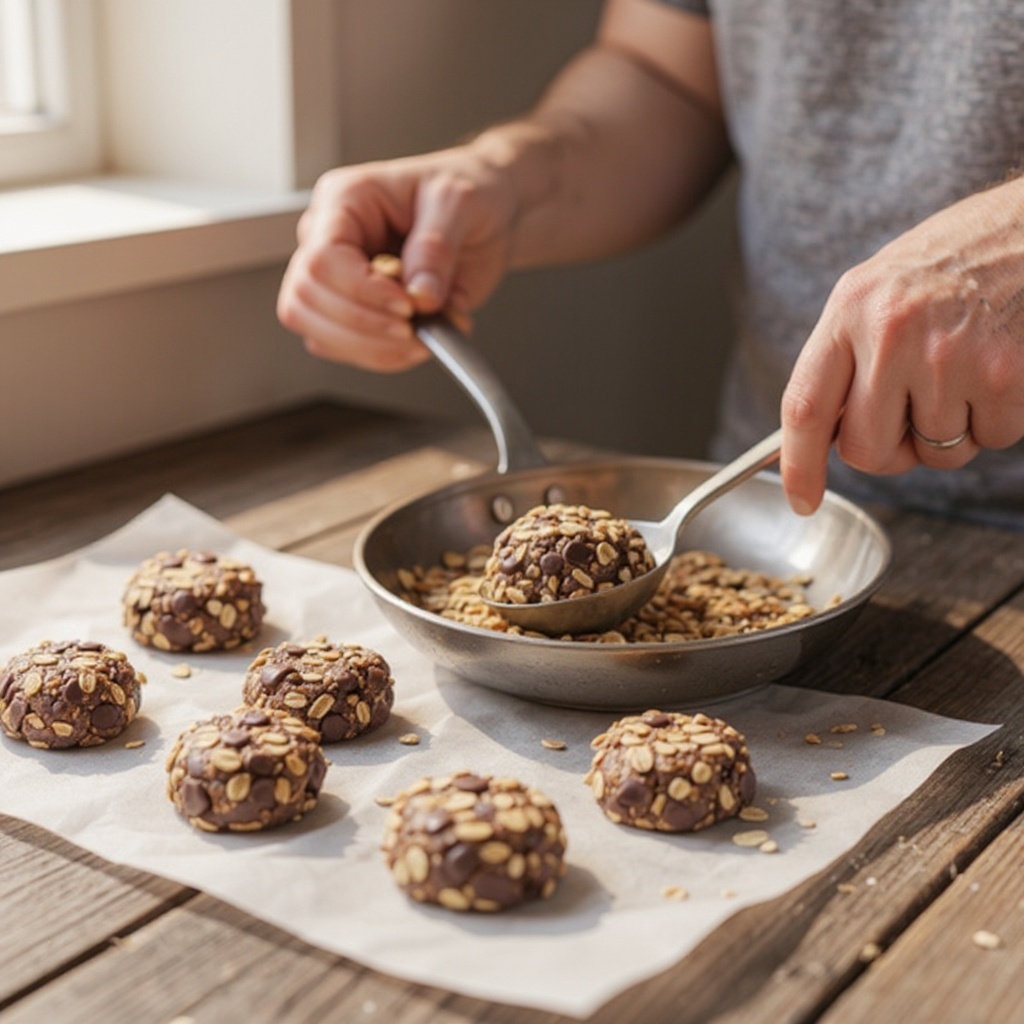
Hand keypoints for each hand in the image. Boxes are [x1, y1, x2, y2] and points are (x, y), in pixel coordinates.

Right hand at [277, 147, 517, 370]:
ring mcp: (336, 279)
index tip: (406, 306)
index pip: (322, 259)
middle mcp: (328, 240)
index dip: (361, 292)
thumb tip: (420, 294)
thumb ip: (437, 247)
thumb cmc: (467, 194)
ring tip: (424, 337)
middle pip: (305, 300)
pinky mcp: (352, 311)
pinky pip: (345, 349)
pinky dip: (384, 357)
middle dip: (364, 327)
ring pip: (318, 333)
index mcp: (343, 200)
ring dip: (373, 348)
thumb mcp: (459, 202)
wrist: (486, 216)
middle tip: (415, 328)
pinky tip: (418, 342)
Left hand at [780, 176, 1023, 513]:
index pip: (805, 407)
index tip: (803, 499)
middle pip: (867, 449)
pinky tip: (999, 370)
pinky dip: (998, 419)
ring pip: (935, 453)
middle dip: (890, 450)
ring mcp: (947, 356)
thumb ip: (846, 358)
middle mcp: (890, 334)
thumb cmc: (954, 262)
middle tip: (912, 416)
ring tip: (964, 373)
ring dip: (951, 432)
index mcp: (849, 310)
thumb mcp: (876, 291)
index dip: (798, 464)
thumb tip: (826, 437)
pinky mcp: (1003, 374)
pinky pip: (991, 439)